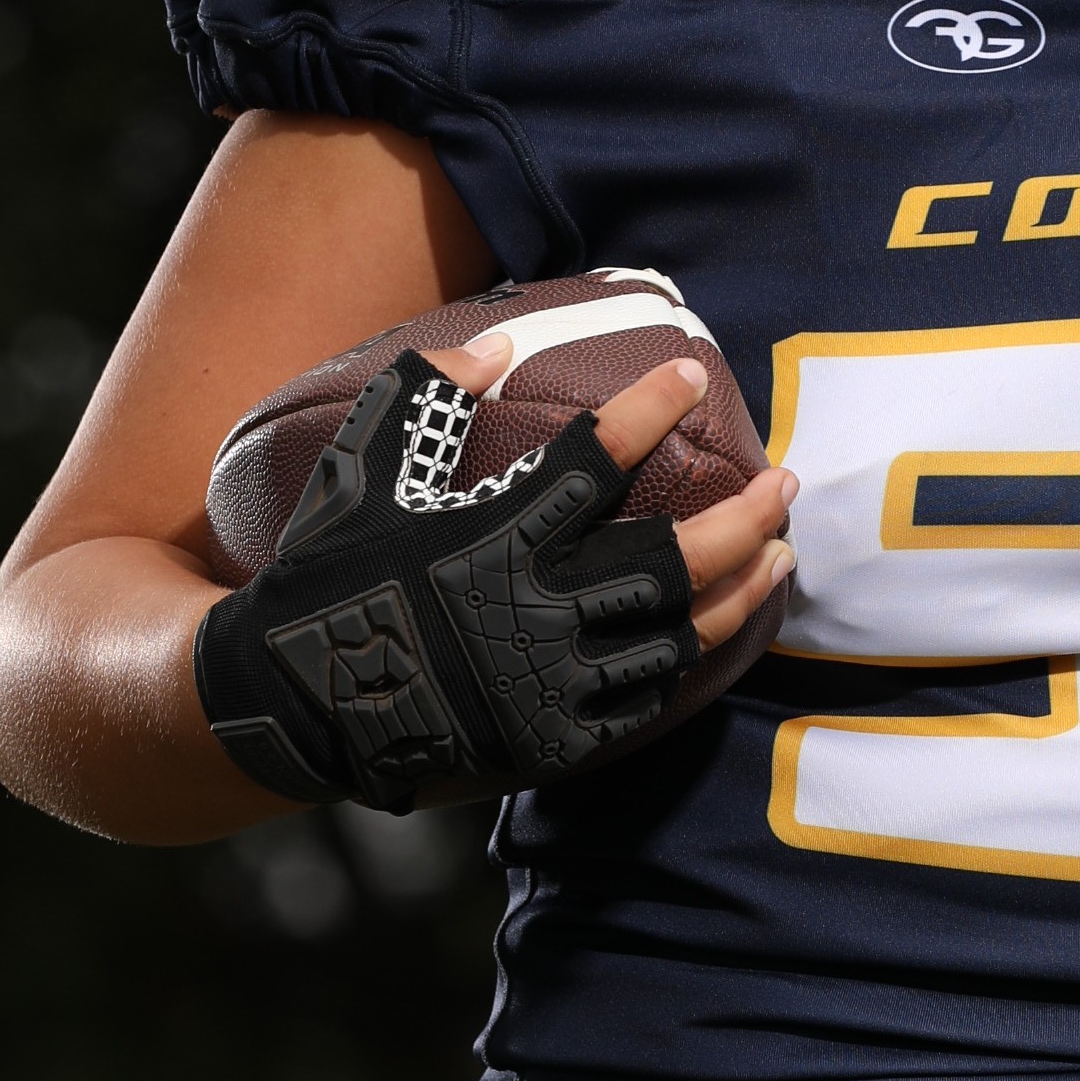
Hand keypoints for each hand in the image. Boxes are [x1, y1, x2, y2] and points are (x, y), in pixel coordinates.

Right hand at [193, 334, 796, 811]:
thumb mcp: (358, 469)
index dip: (652, 408)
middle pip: (674, 555)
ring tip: (780, 554)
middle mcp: (534, 607)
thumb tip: (501, 341)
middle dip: (744, 515)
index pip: (598, 457)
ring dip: (742, 588)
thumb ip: (424, 393)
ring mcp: (550, 680)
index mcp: (494, 534)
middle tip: (785, 482)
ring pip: (678, 630)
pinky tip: (715, 625)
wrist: (295, 704)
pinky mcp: (553, 739)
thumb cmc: (325, 574)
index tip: (692, 376)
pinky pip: (646, 696)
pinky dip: (690, 655)